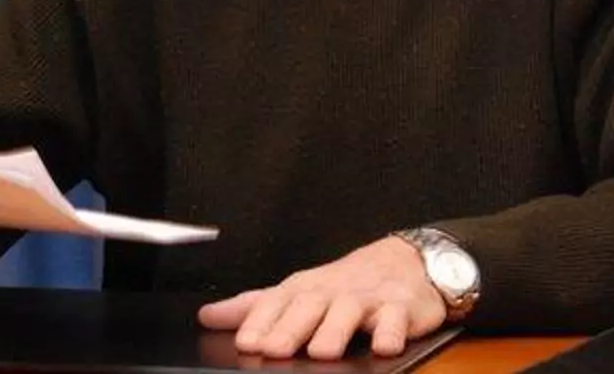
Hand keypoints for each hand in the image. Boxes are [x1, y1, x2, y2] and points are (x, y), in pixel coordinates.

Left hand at [198, 236, 445, 359]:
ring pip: (350, 310)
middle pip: (309, 305)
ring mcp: (368, 298)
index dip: (260, 322)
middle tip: (273, 349)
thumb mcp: (297, 292)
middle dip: (290, 328)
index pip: (276, 302)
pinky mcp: (400, 308)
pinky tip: (384, 345)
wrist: (405, 261)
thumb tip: (208, 316)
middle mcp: (332, 291)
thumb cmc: (344, 284)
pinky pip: (396, 318)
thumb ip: (254, 307)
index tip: (245, 342)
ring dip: (335, 330)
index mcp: (304, 289)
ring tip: (322, 352)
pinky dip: (391, 331)